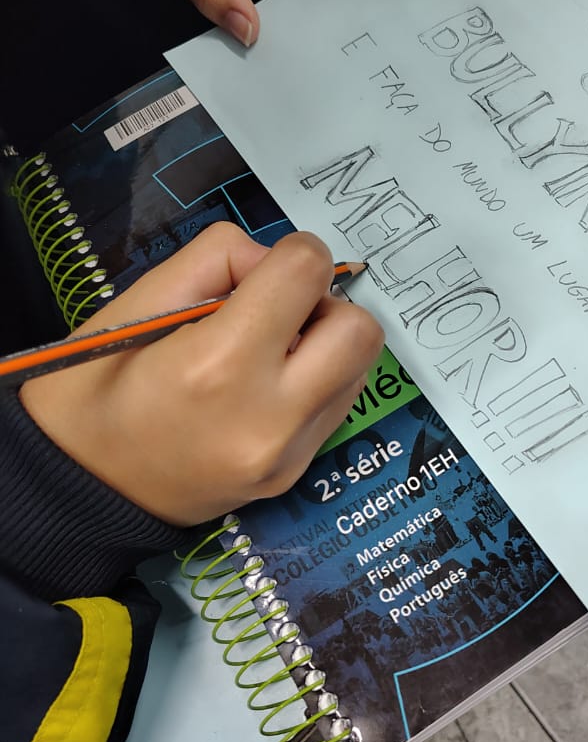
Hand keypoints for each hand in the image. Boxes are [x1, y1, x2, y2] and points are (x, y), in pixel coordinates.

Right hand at [19, 223, 382, 525]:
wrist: (73, 488)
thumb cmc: (91, 388)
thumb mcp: (136, 301)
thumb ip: (216, 260)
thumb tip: (274, 260)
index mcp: (218, 363)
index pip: (308, 273)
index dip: (293, 253)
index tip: (265, 270)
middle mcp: (267, 416)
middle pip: (359, 329)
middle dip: (326, 304)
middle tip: (279, 311)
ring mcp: (286, 454)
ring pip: (360, 369)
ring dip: (327, 344)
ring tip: (270, 351)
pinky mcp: (294, 475)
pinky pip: (338, 406)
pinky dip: (318, 382)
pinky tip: (267, 386)